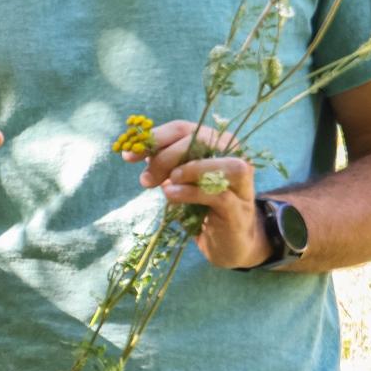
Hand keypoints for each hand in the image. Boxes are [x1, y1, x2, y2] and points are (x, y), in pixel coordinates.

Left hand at [128, 119, 264, 268]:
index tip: (128, 157)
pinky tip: (172, 195)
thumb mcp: (179, 179)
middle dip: (165, 158)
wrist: (226, 241)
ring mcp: (241, 183)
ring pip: (221, 163)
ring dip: (188, 169)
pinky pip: (217, 194)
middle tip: (147, 180)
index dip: (154, 139)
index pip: (182, 128)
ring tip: (166, 184)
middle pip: (199, 140)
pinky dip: (190, 192)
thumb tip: (135, 150)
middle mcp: (235, 156)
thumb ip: (163, 162)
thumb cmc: (201, 206)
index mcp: (217, 143)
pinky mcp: (239, 208)